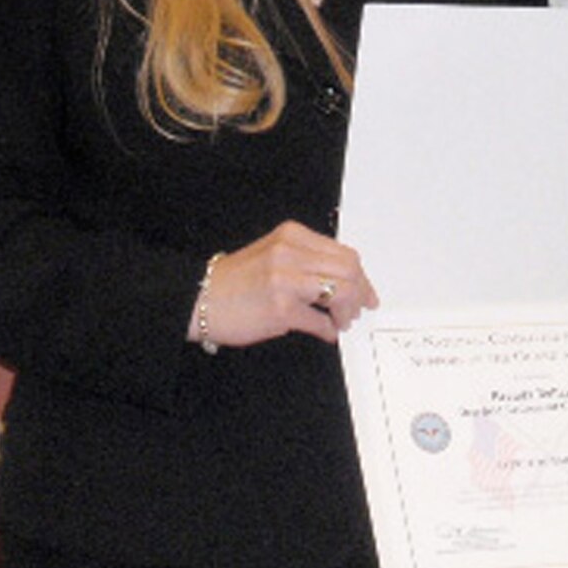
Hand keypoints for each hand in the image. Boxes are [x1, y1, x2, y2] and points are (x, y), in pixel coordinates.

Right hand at [189, 220, 378, 347]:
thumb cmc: (236, 280)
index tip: (366, 291)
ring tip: (340, 321)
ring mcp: (286, 280)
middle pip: (349, 271)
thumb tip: (342, 278)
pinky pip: (321, 321)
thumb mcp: (273, 252)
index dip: (361, 276)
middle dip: (360, 294)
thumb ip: (306, 258)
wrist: (201, 298)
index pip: (343, 253)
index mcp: (292, 236)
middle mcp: (291, 253)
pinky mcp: (281, 309)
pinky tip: (325, 332)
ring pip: (341, 292)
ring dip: (346, 312)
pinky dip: (329, 330)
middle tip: (357, 310)